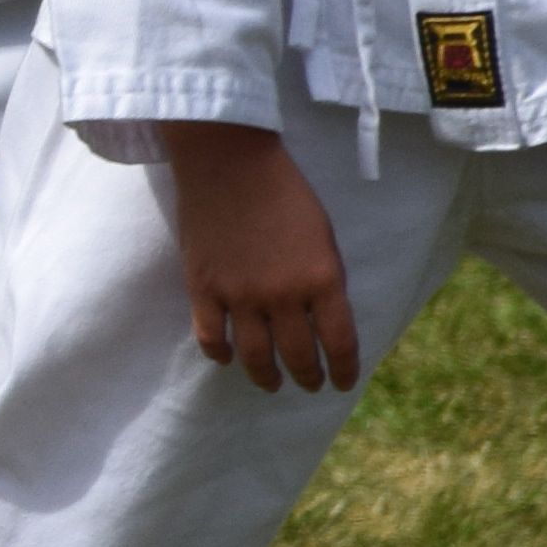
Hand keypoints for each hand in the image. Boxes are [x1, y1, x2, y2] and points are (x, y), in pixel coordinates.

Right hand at [161, 120, 356, 391]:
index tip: (342, 383)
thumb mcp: (323, 235)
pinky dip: (220, 353)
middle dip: (308, 377)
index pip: (339, 343)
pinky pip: (211, 337)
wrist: (229, 161)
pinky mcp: (203, 289)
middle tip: (308, 384)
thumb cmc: (284, 191)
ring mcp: (239, 295)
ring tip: (271, 383)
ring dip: (266, 377)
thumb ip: (324, 279)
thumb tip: (321, 319)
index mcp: (322, 279)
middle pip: (298, 356)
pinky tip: (227, 358)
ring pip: (255, 357)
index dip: (343, 370)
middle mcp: (282, 295)